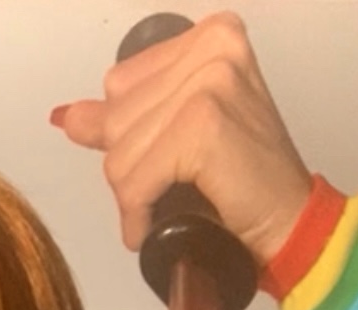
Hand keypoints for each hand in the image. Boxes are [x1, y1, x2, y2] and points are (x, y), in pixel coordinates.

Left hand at [52, 11, 312, 267]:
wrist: (288, 224)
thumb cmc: (246, 182)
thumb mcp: (180, 134)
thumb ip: (124, 117)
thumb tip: (68, 117)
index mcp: (211, 36)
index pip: (121, 84)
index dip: (130, 135)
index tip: (163, 159)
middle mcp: (213, 47)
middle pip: (117, 117)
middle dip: (131, 167)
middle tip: (171, 188)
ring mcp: (211, 81)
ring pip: (120, 151)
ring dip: (135, 196)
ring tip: (167, 207)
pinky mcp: (204, 123)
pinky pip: (136, 180)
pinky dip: (139, 213)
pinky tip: (156, 224)